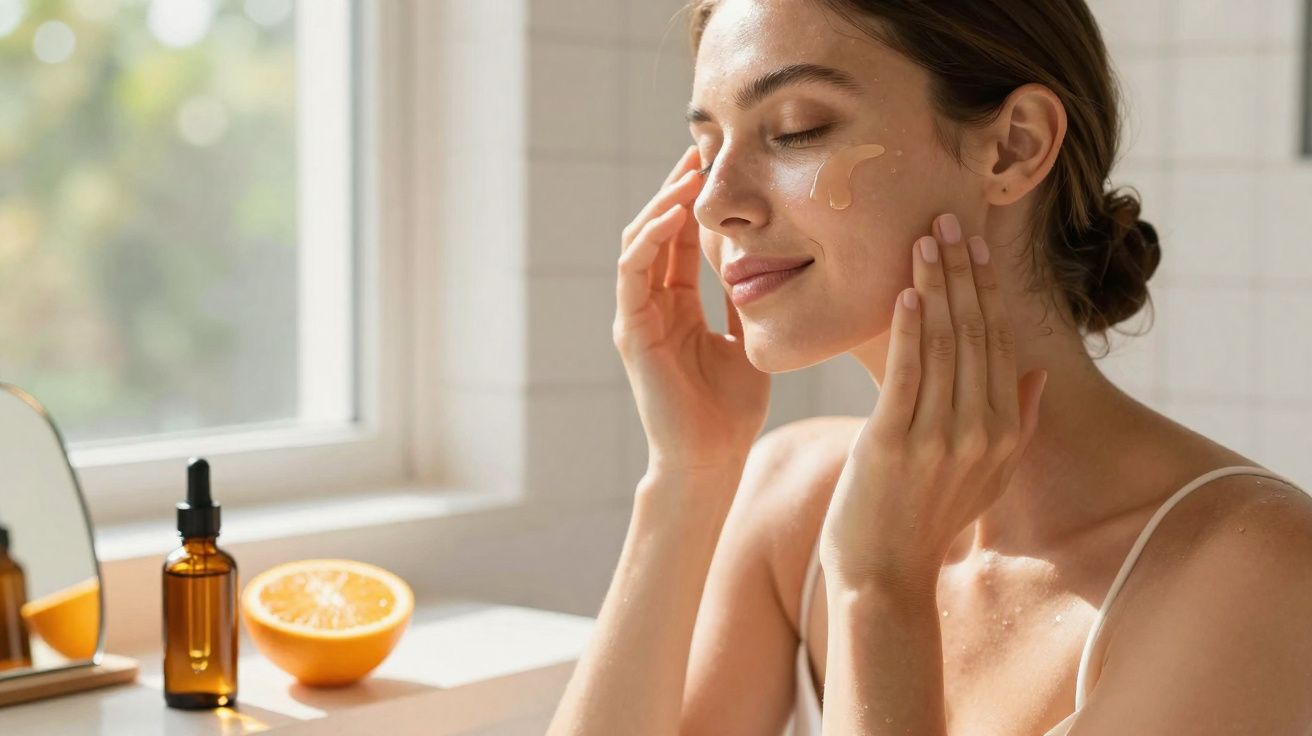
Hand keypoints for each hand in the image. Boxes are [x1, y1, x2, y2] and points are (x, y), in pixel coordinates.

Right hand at [614, 145, 771, 482]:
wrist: (712, 458)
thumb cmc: (731, 409)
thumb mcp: (749, 338)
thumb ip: (746, 300)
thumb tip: (769, 257)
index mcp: (678, 306)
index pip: (682, 240)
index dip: (696, 202)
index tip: (719, 165)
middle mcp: (653, 305)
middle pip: (657, 231)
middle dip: (676, 190)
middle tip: (701, 152)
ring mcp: (638, 317)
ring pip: (639, 243)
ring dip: (661, 206)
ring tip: (687, 174)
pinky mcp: (632, 332)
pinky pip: (633, 273)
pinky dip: (649, 241)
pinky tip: (671, 217)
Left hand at [818, 214, 1048, 595]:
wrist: (884, 576)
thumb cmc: (929, 522)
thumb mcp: (989, 477)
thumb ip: (1019, 423)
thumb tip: (1037, 373)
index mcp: (1004, 432)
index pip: (997, 343)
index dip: (987, 289)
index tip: (976, 245)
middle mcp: (980, 431)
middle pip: (974, 333)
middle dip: (962, 272)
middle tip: (947, 219)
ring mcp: (938, 438)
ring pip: (942, 345)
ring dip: (935, 287)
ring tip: (925, 239)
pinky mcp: (893, 444)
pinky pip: (906, 375)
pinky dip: (908, 331)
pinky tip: (906, 292)